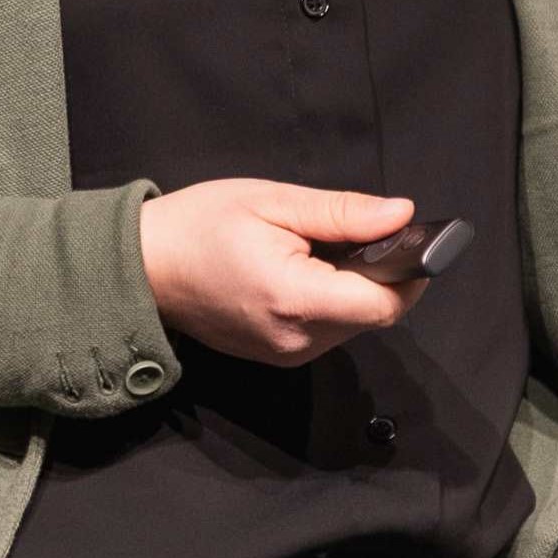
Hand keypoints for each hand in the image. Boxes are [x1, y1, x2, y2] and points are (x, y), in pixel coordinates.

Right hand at [138, 180, 431, 365]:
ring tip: (323, 247)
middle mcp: (295, 340)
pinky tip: (307, 270)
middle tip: (363, 231)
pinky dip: (333, 301)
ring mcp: (285, 354)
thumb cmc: (201, 224)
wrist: (143, 267)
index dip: (410, 273)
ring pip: (353, 325)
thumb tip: (401, 215)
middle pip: (373, 316)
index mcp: (295, 299)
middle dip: (383, 275)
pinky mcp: (278, 356)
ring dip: (357, 288)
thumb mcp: (273, 201)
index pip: (383, 304)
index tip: (414, 239)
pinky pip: (327, 331)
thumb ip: (341, 213)